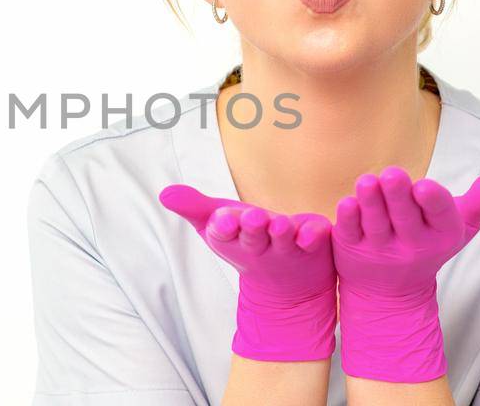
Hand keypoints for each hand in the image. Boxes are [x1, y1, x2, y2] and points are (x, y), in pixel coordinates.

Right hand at [159, 184, 337, 360]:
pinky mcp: (313, 246)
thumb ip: (194, 207)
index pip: (223, 233)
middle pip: (253, 238)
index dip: (223, 227)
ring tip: (280, 225)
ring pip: (283, 241)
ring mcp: (287, 249)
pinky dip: (314, 236)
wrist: (286, 286)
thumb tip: (164, 194)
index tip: (222, 220)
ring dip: (281, 233)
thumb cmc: (246, 242)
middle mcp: (259, 246)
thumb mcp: (216, 224)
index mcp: (233, 239)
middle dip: (252, 229)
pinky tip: (315, 230)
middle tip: (253, 217)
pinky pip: (315, 242)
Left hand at [332, 166, 479, 382]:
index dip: (433, 202)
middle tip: (392, 173)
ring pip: (375, 224)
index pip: (440, 217)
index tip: (425, 186)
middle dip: (398, 196)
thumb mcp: (459, 226)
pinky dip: (348, 219)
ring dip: (371, 202)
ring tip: (367, 182)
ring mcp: (380, 249)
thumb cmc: (429, 242)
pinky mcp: (351, 249)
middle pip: (405, 218)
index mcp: (441, 235)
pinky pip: (350, 233)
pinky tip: (347, 204)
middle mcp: (412, 245)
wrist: (392, 292)